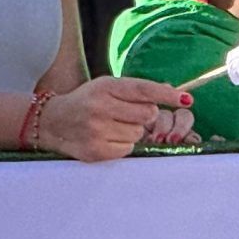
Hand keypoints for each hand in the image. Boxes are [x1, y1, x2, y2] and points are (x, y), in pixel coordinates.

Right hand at [36, 76, 190, 163]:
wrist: (52, 122)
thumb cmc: (85, 102)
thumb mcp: (105, 87)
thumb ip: (135, 90)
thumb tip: (170, 90)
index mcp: (104, 86)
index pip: (143, 89)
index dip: (166, 94)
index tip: (186, 99)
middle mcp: (100, 106)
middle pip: (147, 114)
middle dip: (143, 116)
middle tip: (126, 114)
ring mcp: (97, 130)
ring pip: (138, 134)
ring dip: (131, 131)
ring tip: (111, 126)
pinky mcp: (96, 151)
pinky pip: (127, 149)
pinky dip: (122, 145)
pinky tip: (106, 138)